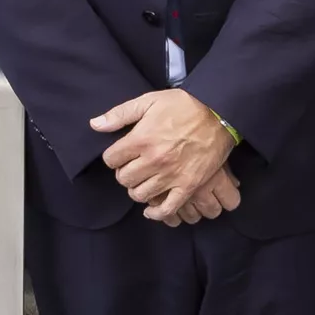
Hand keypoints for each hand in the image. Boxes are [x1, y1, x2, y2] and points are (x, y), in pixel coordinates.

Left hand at [91, 88, 236, 220]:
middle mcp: (153, 160)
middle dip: (124, 172)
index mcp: (141, 139)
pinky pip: (166, 209)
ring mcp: (171, 176)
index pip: (111, 159)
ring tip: (144, 180)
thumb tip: (94, 125)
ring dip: (138, 188)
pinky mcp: (188, 186)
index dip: (114, 156)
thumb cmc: (183, 105)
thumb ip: (120, 114)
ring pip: (139, 195)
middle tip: (133, 166)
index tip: (122, 154)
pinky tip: (151, 209)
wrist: (219, 113)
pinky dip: (155, 213)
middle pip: (123, 179)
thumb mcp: (149, 101)